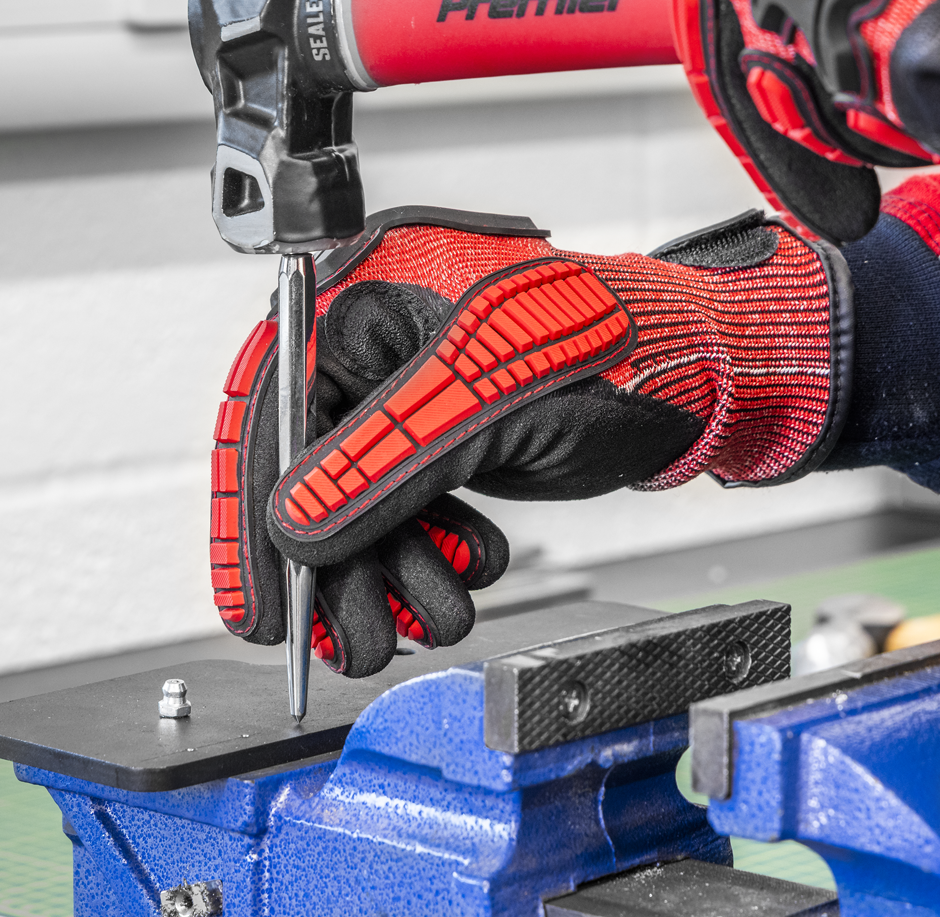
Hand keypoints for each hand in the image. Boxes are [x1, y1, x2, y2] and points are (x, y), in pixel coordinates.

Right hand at [210, 206, 849, 676]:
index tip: (257, 606)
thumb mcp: (482, 400)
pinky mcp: (436, 447)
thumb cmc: (607, 344)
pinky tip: (470, 564)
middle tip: (360, 636)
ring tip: (436, 607)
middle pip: (310, 475)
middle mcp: (367, 354)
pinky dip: (434, 559)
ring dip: (393, 574)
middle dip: (341, 566)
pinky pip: (406, 519)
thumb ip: (383, 460)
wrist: (688, 371)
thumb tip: (294, 524)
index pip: (273, 414)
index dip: (252, 517)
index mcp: (357, 303)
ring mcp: (401, 405)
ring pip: (359, 511)